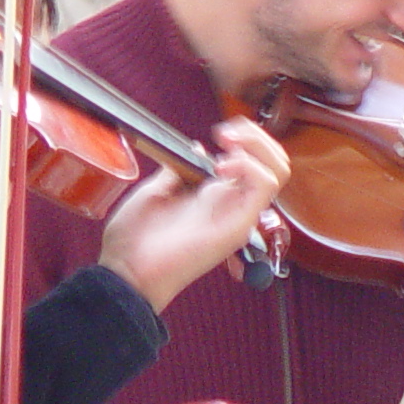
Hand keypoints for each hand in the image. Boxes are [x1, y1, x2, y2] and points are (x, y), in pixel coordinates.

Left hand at [98, 119, 290, 312]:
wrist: (126, 270)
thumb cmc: (134, 241)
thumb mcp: (155, 191)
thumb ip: (179, 169)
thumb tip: (196, 148)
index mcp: (213, 196)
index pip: (253, 162)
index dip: (245, 138)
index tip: (219, 132)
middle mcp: (231, 204)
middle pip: (273, 163)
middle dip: (257, 136)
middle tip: (227, 134)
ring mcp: (237, 215)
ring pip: (278, 171)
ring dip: (257, 146)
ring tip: (228, 144)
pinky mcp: (239, 225)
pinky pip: (265, 186)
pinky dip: (250, 165)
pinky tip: (222, 165)